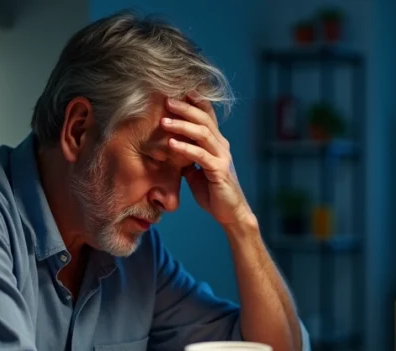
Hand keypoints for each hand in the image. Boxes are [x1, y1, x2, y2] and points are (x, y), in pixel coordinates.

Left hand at [162, 93, 254, 226]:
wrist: (230, 213)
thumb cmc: (213, 192)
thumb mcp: (196, 170)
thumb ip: (187, 156)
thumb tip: (170, 146)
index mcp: (217, 144)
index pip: (208, 117)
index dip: (196, 102)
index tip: (180, 91)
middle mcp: (222, 146)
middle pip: (204, 119)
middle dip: (185, 108)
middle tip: (167, 100)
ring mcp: (222, 157)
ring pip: (203, 133)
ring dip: (182, 125)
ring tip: (164, 121)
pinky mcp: (219, 171)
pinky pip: (200, 155)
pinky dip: (185, 148)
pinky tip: (171, 144)